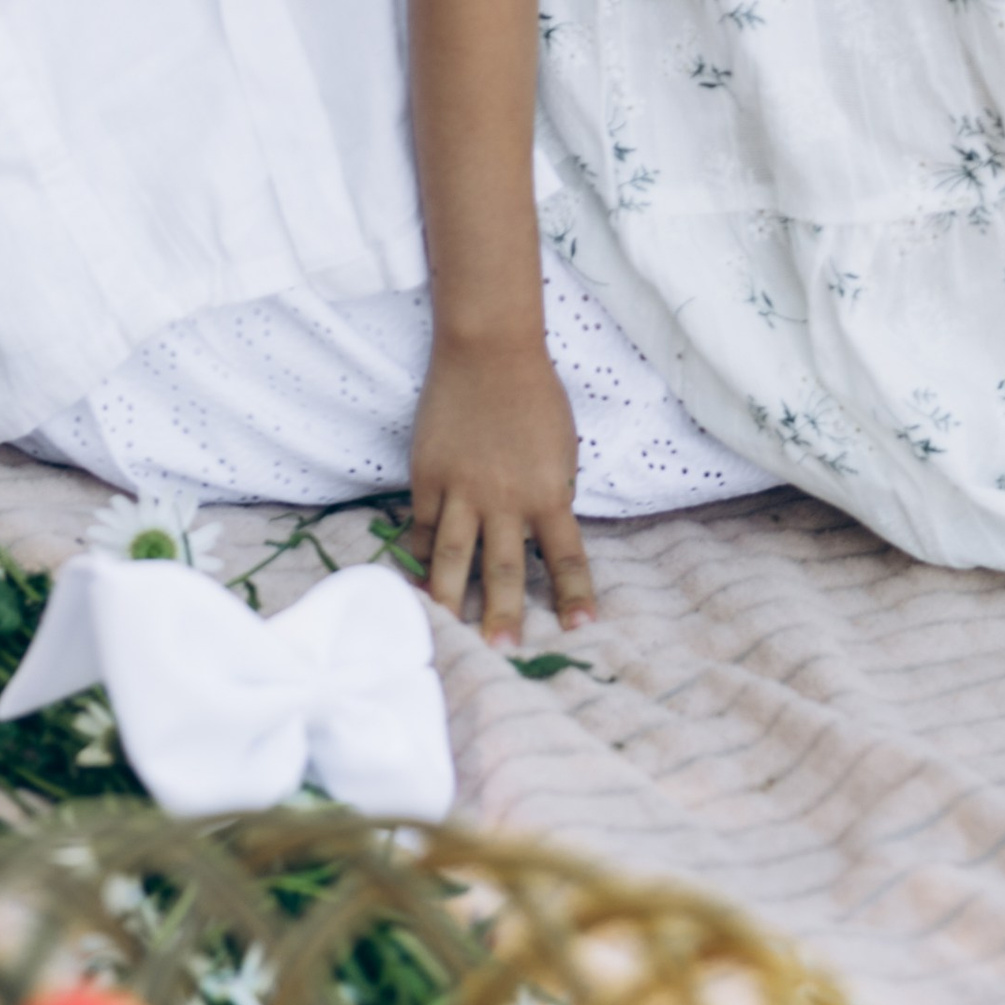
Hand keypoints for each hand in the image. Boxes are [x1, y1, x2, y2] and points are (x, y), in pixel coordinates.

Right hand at [410, 334, 596, 645]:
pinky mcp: (428, 476)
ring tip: (445, 632)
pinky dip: (425, 553)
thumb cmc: (535, 397)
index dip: (575, 596)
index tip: (580, 631)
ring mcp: (462, 489)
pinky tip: (424, 576)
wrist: (489, 350)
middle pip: (506, 569)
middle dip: (505, 616)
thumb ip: (550, 496)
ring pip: (454, 557)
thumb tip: (539, 538)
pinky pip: (426, 527)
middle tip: (501, 654)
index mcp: (549, 492)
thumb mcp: (560, 450)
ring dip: (452, 599)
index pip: (567, 557)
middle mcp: (506, 499)